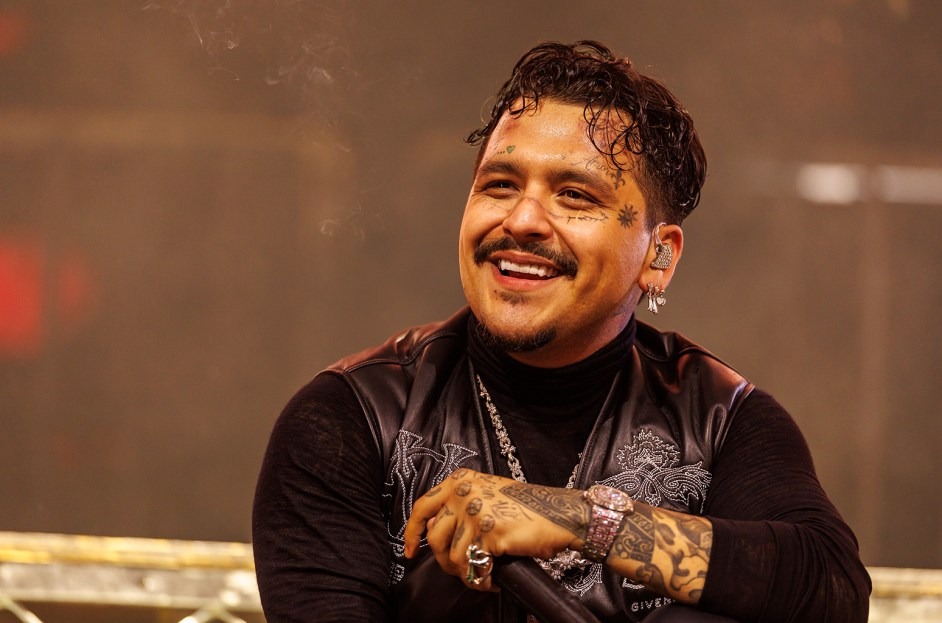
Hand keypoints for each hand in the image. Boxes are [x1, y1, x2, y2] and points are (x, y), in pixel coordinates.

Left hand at [402, 468, 590, 590]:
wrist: (559, 514)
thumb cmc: (526, 509)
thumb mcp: (486, 496)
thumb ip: (458, 507)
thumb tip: (433, 532)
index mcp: (460, 481)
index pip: (422, 507)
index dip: (412, 533)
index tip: (410, 551)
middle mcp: (463, 492)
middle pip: (434, 537)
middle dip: (444, 561)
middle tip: (460, 570)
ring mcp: (474, 511)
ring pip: (451, 556)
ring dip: (466, 572)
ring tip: (483, 574)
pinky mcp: (488, 532)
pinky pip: (473, 566)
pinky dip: (483, 579)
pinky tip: (494, 579)